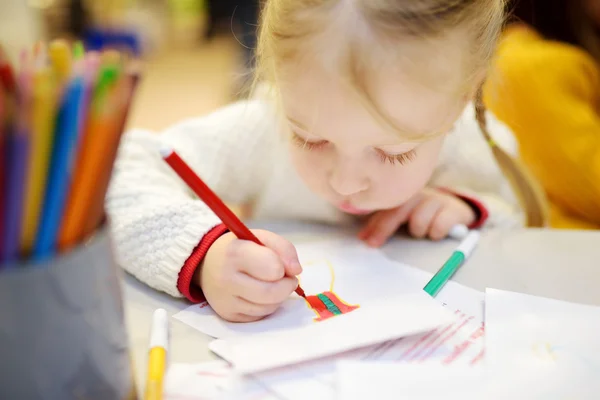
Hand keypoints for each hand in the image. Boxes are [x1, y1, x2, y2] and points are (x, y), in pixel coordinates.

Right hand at [198, 230, 301, 322]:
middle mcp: (226, 279)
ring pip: (268, 307)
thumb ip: (284, 248)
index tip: (281, 264)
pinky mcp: (227, 315)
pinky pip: (259, 316)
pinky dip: (266, 306)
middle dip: (286, 286)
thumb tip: (296, 271)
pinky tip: (259, 294)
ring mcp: (225, 300)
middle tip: (287, 278)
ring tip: (271, 284)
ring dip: (278, 297)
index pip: (272, 267)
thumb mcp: (260, 237)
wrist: (207, 263)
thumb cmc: (240, 248)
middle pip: (271, 293)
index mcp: (234, 253)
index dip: (283, 266)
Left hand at [358, 188, 475, 246]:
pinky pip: (439, 226)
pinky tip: (437, 233)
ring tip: (423, 232)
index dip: (373, 224)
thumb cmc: (425, 214)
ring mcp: (436, 200)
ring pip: (418, 221)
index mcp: (405, 194)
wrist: (457, 208)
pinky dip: (436, 233)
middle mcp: (419, 194)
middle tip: (375, 244)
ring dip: (418, 231)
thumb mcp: (406, 214)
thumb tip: (363, 237)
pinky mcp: (453, 209)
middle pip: (398, 211)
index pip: (386, 208)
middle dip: (383, 229)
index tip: (363, 239)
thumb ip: (386, 220)